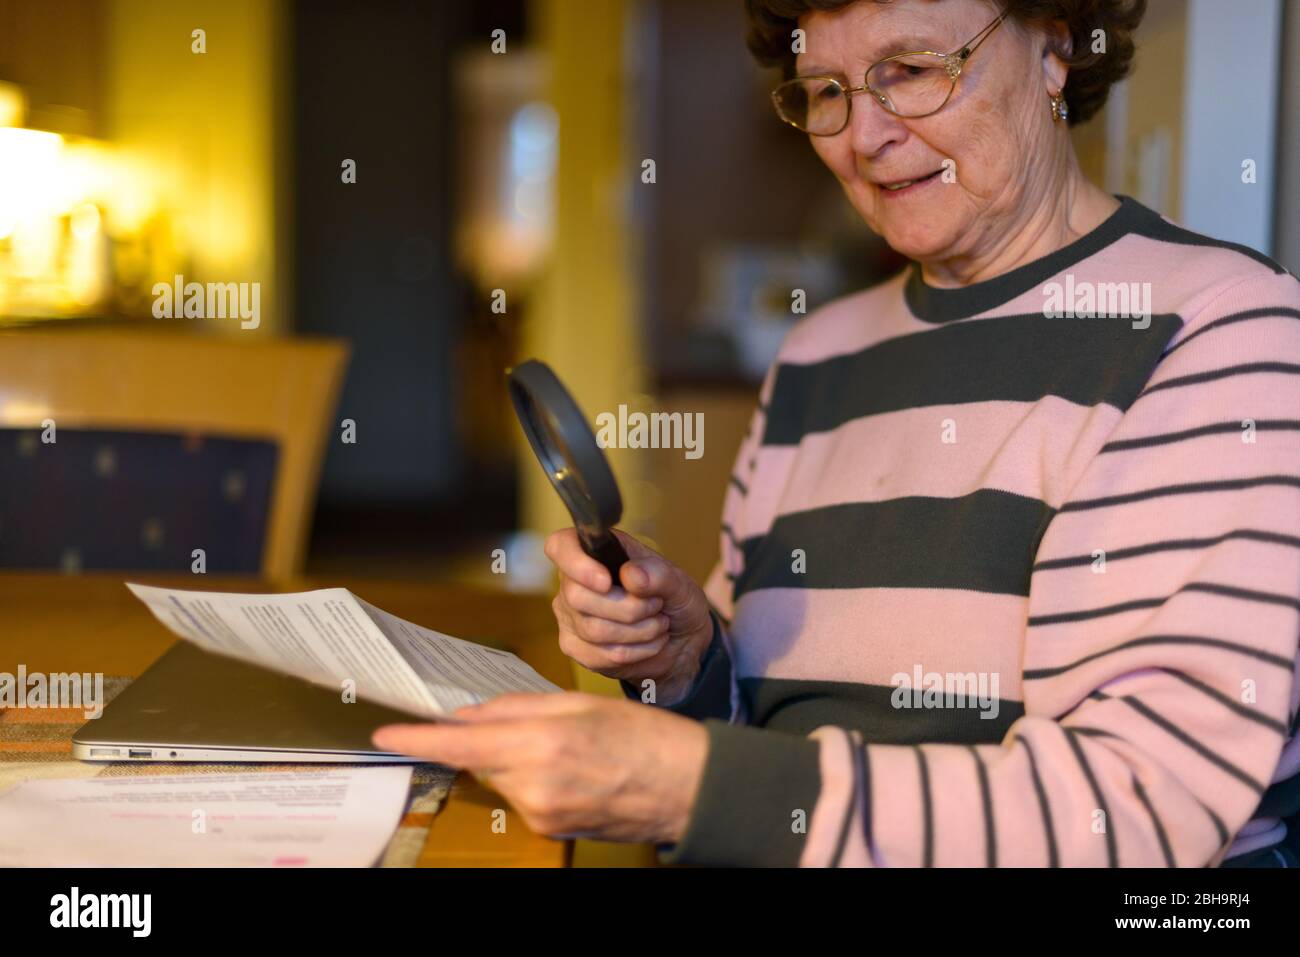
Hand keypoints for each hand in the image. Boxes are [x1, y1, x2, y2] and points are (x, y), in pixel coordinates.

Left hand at [372, 692, 708, 843]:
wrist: (686, 787)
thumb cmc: (645, 738)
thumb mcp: (580, 703)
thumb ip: (517, 707)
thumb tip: (470, 714)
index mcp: (541, 742)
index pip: (461, 744)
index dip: (418, 740)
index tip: (386, 735)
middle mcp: (534, 784)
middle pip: (484, 757)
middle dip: (497, 737)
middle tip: (543, 724)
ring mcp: (541, 814)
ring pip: (504, 777)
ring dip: (522, 759)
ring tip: (573, 750)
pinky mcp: (550, 830)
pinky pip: (525, 797)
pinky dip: (537, 780)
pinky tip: (575, 771)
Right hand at [544, 528, 715, 706]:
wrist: (682, 639)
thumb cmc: (674, 600)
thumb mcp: (678, 582)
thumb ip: (657, 575)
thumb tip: (631, 575)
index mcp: (595, 551)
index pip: (561, 546)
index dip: (576, 563)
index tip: (606, 581)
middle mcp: (574, 580)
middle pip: (577, 596)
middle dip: (628, 608)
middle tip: (656, 606)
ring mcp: (570, 615)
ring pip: (592, 629)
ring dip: (637, 631)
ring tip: (658, 624)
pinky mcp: (575, 647)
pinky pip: (597, 655)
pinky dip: (633, 651)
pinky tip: (648, 643)